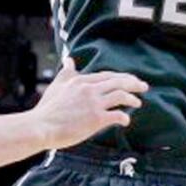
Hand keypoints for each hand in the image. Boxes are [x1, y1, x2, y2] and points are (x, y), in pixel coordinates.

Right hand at [31, 57, 148, 149]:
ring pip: (121, 96)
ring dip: (132, 99)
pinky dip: (124, 117)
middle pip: (118, 82)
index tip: (130, 80)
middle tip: (144, 87)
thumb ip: (66, 73)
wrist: (41, 126)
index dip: (121, 77)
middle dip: (134, 83)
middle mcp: (89, 88)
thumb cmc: (46, 109)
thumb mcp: (56, 85)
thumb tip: (69, 60)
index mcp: (80, 80)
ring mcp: (93, 103)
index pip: (107, 75)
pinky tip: (126, 121)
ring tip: (138, 103)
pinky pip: (117, 115)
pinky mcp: (96, 119)